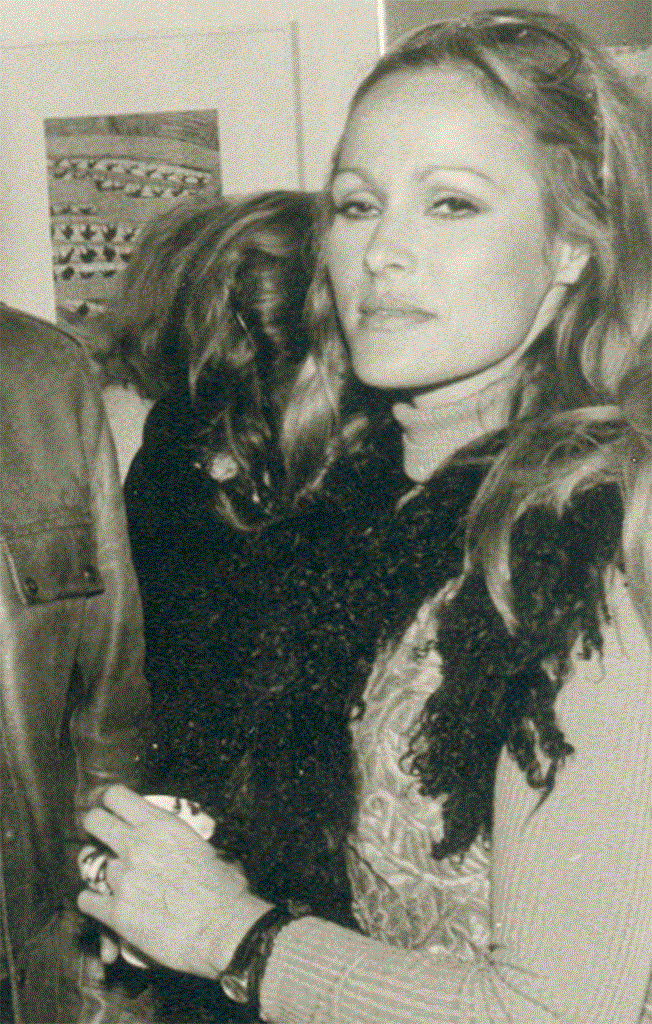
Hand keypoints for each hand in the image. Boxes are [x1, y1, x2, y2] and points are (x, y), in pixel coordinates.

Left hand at [78, 785, 271, 977]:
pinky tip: (102, 904)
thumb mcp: (207, 849)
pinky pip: (86, 900)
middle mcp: (137, 846)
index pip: (117, 796)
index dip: (111, 803)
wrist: (224, 930)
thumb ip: (183, 842)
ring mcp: (124, 878)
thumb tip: (183, 846)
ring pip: (90, 864)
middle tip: (101, 839)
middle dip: (95, 828)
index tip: (113, 811)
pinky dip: (92, 902)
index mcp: (161, 825)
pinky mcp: (116, 913)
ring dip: (99, 870)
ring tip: (110, 879)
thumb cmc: (225, 891)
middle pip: (94, 822)